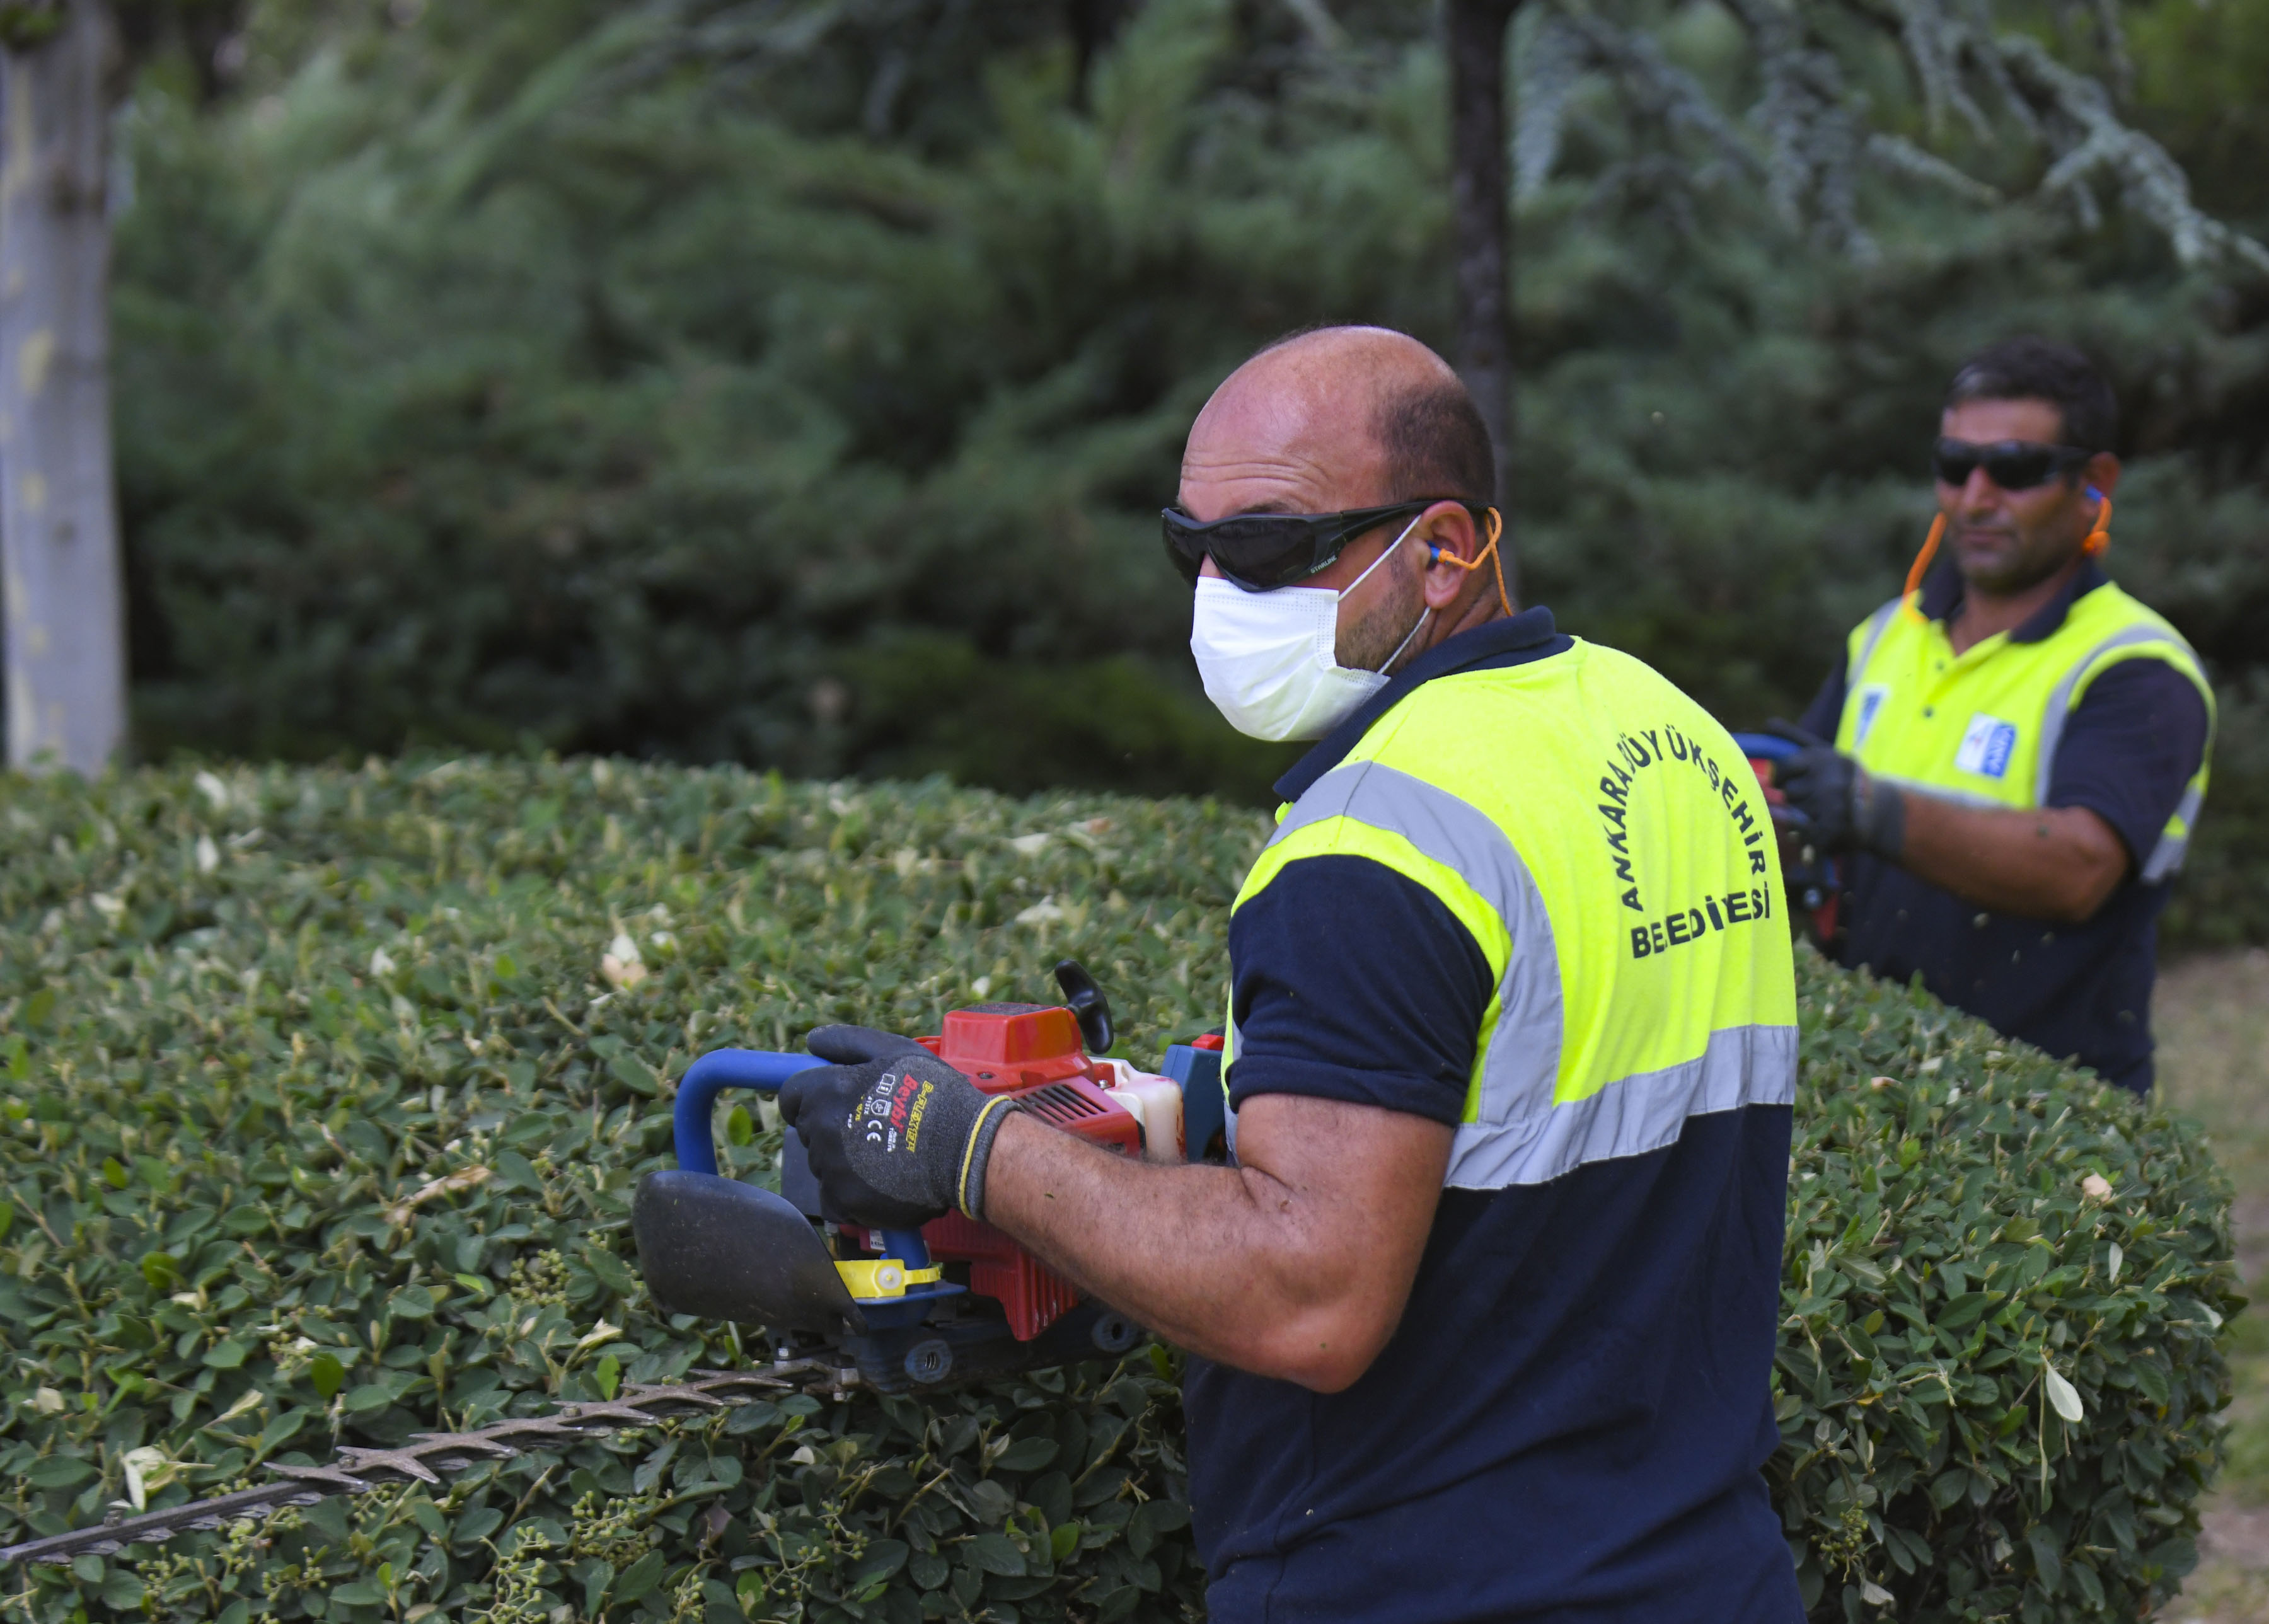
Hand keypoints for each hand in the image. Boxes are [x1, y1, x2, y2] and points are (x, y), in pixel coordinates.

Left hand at [775, 1025, 1019, 1227]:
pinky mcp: (845, 1201)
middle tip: (873, 1127)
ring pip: (823, 1165)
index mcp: (827, 1091)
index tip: (835, 1103)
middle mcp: (822, 1130)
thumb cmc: (933, 1094)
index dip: (811, 1098)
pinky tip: (880, 1182)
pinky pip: (833, 1199)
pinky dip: (850, 1195)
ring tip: (885, 1155)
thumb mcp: (895, 1051)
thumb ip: (848, 1041)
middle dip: (832, 1128)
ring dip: (843, 1162)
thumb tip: (812, 1041)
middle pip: (809, 1131)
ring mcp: (832, 1169)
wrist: (966, 1148)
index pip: (791, 1096)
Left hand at [1765, 720, 1905, 857]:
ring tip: (1821, 811)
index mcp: (1826, 758)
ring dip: (1800, 814)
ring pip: (1793, 812)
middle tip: (1814, 797)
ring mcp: (1836, 807)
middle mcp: (1832, 781)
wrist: (1879, 810)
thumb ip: (1792, 736)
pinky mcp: (1836, 830)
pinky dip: (1803, 833)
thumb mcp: (1821, 751)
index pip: (1782, 767)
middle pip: (1788, 792)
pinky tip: (1818, 826)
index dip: (1781, 776)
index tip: (1788, 779)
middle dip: (1794, 796)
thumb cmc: (1840, 777)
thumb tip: (1765, 723)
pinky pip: (1800, 832)